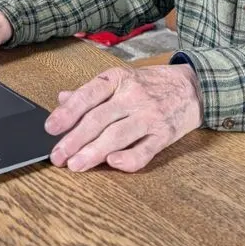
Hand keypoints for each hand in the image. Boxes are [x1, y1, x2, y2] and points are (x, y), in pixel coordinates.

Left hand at [46, 65, 202, 172]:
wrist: (194, 87)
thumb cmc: (152, 85)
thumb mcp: (121, 79)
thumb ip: (92, 92)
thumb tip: (63, 99)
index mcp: (118, 80)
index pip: (88, 95)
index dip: (68, 112)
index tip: (51, 128)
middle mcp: (132, 96)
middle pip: (98, 119)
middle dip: (74, 139)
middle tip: (57, 156)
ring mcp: (149, 116)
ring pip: (117, 135)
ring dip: (94, 152)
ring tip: (75, 165)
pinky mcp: (164, 134)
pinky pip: (145, 150)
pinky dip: (129, 159)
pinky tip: (113, 163)